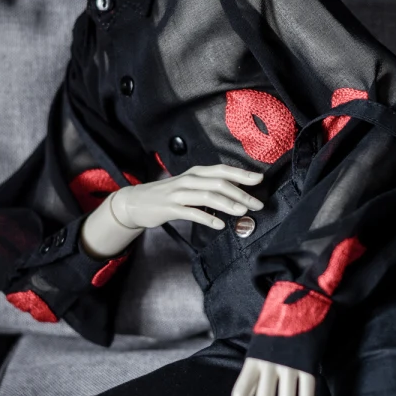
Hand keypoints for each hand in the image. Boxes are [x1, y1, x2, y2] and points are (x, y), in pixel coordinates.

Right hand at [111, 164, 263, 229]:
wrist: (136, 202)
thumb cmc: (167, 194)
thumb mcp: (189, 185)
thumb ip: (209, 187)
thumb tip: (236, 192)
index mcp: (195, 173)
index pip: (222, 170)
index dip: (242, 174)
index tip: (260, 179)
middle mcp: (188, 180)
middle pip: (219, 183)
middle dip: (241, 193)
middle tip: (257, 204)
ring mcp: (178, 194)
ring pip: (207, 196)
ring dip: (228, 204)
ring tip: (243, 211)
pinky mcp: (170, 208)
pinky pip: (192, 213)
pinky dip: (208, 219)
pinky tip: (219, 225)